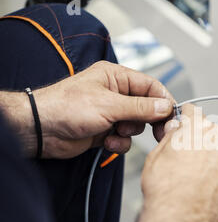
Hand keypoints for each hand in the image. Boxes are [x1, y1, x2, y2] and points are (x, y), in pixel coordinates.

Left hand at [1, 61, 174, 158]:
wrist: (41, 130)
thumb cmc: (67, 107)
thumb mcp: (109, 105)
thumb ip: (140, 107)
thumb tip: (165, 106)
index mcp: (116, 78)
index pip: (150, 86)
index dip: (163, 100)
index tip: (172, 115)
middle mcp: (116, 94)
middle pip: (147, 107)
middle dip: (150, 120)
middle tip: (160, 132)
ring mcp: (111, 113)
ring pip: (137, 125)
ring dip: (130, 132)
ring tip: (117, 132)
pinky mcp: (106, 131)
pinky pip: (124, 138)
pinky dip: (119, 143)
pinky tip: (107, 142)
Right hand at [141, 104, 217, 221]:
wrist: (179, 220)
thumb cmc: (165, 191)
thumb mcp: (156, 156)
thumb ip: (170, 137)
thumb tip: (176, 130)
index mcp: (197, 129)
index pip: (193, 113)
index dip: (186, 118)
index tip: (185, 122)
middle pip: (210, 133)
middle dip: (200, 141)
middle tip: (186, 157)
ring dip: (212, 159)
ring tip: (194, 177)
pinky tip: (205, 188)